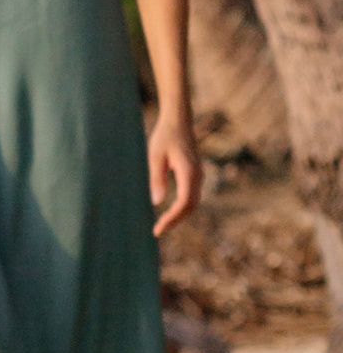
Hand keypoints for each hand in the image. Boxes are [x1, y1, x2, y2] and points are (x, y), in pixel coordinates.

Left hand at [149, 117, 199, 240]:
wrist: (178, 121)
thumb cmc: (165, 136)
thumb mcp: (155, 156)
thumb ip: (156, 178)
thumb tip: (157, 202)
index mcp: (189, 172)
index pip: (184, 203)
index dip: (172, 218)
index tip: (158, 228)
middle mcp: (198, 176)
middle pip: (190, 207)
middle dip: (175, 221)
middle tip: (157, 231)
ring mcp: (198, 176)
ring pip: (192, 203)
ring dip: (179, 216)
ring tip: (162, 226)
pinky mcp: (194, 175)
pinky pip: (191, 196)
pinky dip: (181, 208)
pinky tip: (169, 214)